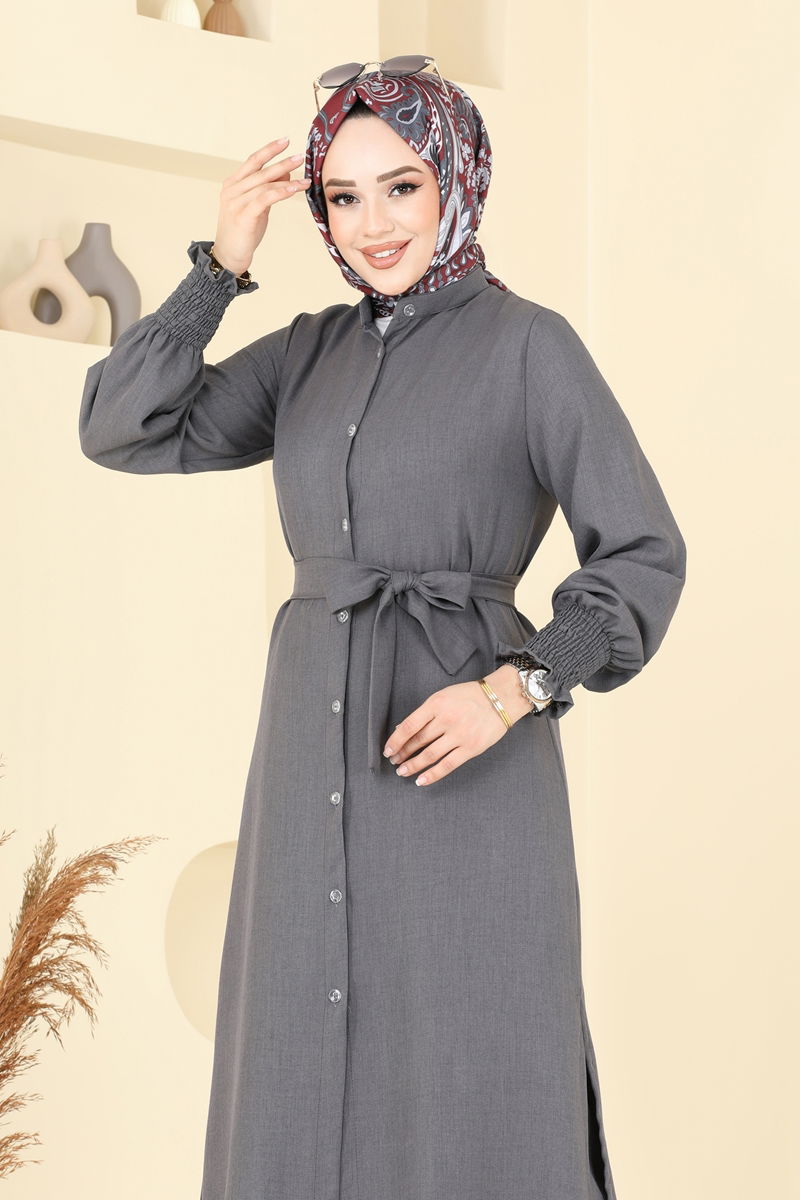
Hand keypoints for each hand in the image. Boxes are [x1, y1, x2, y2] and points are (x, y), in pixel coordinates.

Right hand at [211, 136, 310, 275]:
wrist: (229, 255)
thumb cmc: (243, 231)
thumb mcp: (257, 206)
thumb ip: (267, 188)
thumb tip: (285, 171)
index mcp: (233, 184)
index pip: (253, 161)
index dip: (269, 150)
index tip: (285, 141)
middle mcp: (232, 190)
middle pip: (261, 170)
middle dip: (283, 162)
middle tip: (301, 156)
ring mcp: (236, 202)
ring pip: (265, 185)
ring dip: (287, 180)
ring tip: (305, 179)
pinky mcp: (243, 216)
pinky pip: (265, 199)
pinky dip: (281, 192)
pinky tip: (294, 189)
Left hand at [382, 666, 531, 786]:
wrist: (501, 698)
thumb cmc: (470, 696)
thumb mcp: (444, 696)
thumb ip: (425, 713)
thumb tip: (403, 729)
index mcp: (436, 704)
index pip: (409, 726)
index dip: (395, 741)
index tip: (387, 750)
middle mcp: (446, 719)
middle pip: (417, 741)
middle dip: (402, 753)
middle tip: (394, 761)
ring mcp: (459, 735)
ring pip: (429, 755)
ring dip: (413, 765)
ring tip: (402, 772)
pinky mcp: (471, 748)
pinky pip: (447, 765)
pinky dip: (432, 774)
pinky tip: (421, 780)